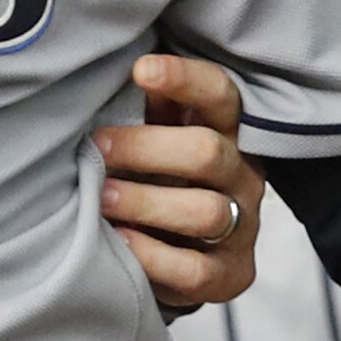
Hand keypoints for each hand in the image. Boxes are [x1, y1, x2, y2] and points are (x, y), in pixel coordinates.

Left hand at [100, 55, 264, 314]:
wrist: (173, 254)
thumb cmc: (157, 178)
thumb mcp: (157, 137)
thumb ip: (152, 107)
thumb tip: (131, 63)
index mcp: (227, 133)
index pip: (221, 96)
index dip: (186, 80)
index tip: (142, 69)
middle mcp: (243, 177)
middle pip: (208, 152)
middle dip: (145, 149)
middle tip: (97, 148)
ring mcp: (241, 229)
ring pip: (205, 212)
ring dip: (145, 203)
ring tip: (101, 198)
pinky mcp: (229, 277)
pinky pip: (194, 270)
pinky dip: (151, 255)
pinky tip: (120, 241)